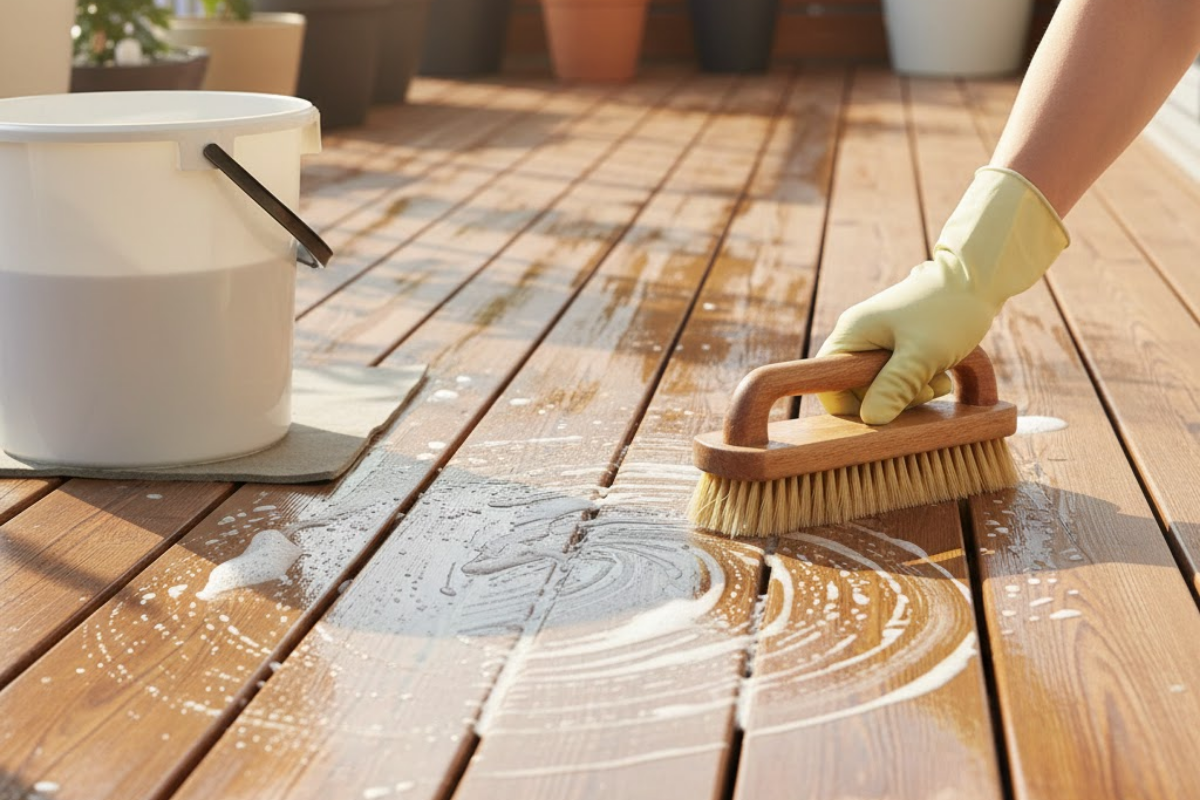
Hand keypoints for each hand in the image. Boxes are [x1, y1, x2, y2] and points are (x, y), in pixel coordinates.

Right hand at [816, 167, 1068, 424]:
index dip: (851, 404)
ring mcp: (880, 339)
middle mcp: (860, 337)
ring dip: (911, 393)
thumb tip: (871, 421)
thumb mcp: (922, 353)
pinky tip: (942, 374)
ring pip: (882, 385)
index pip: (828, 381)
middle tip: (923, 392)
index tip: (884, 410)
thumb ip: (893, 387)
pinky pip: (900, 375)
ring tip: (939, 381)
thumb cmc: (948, 310)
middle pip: (857, 387)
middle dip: (890, 398)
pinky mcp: (901, 343)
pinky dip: (920, 382)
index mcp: (852, 334)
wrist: (979, 276)